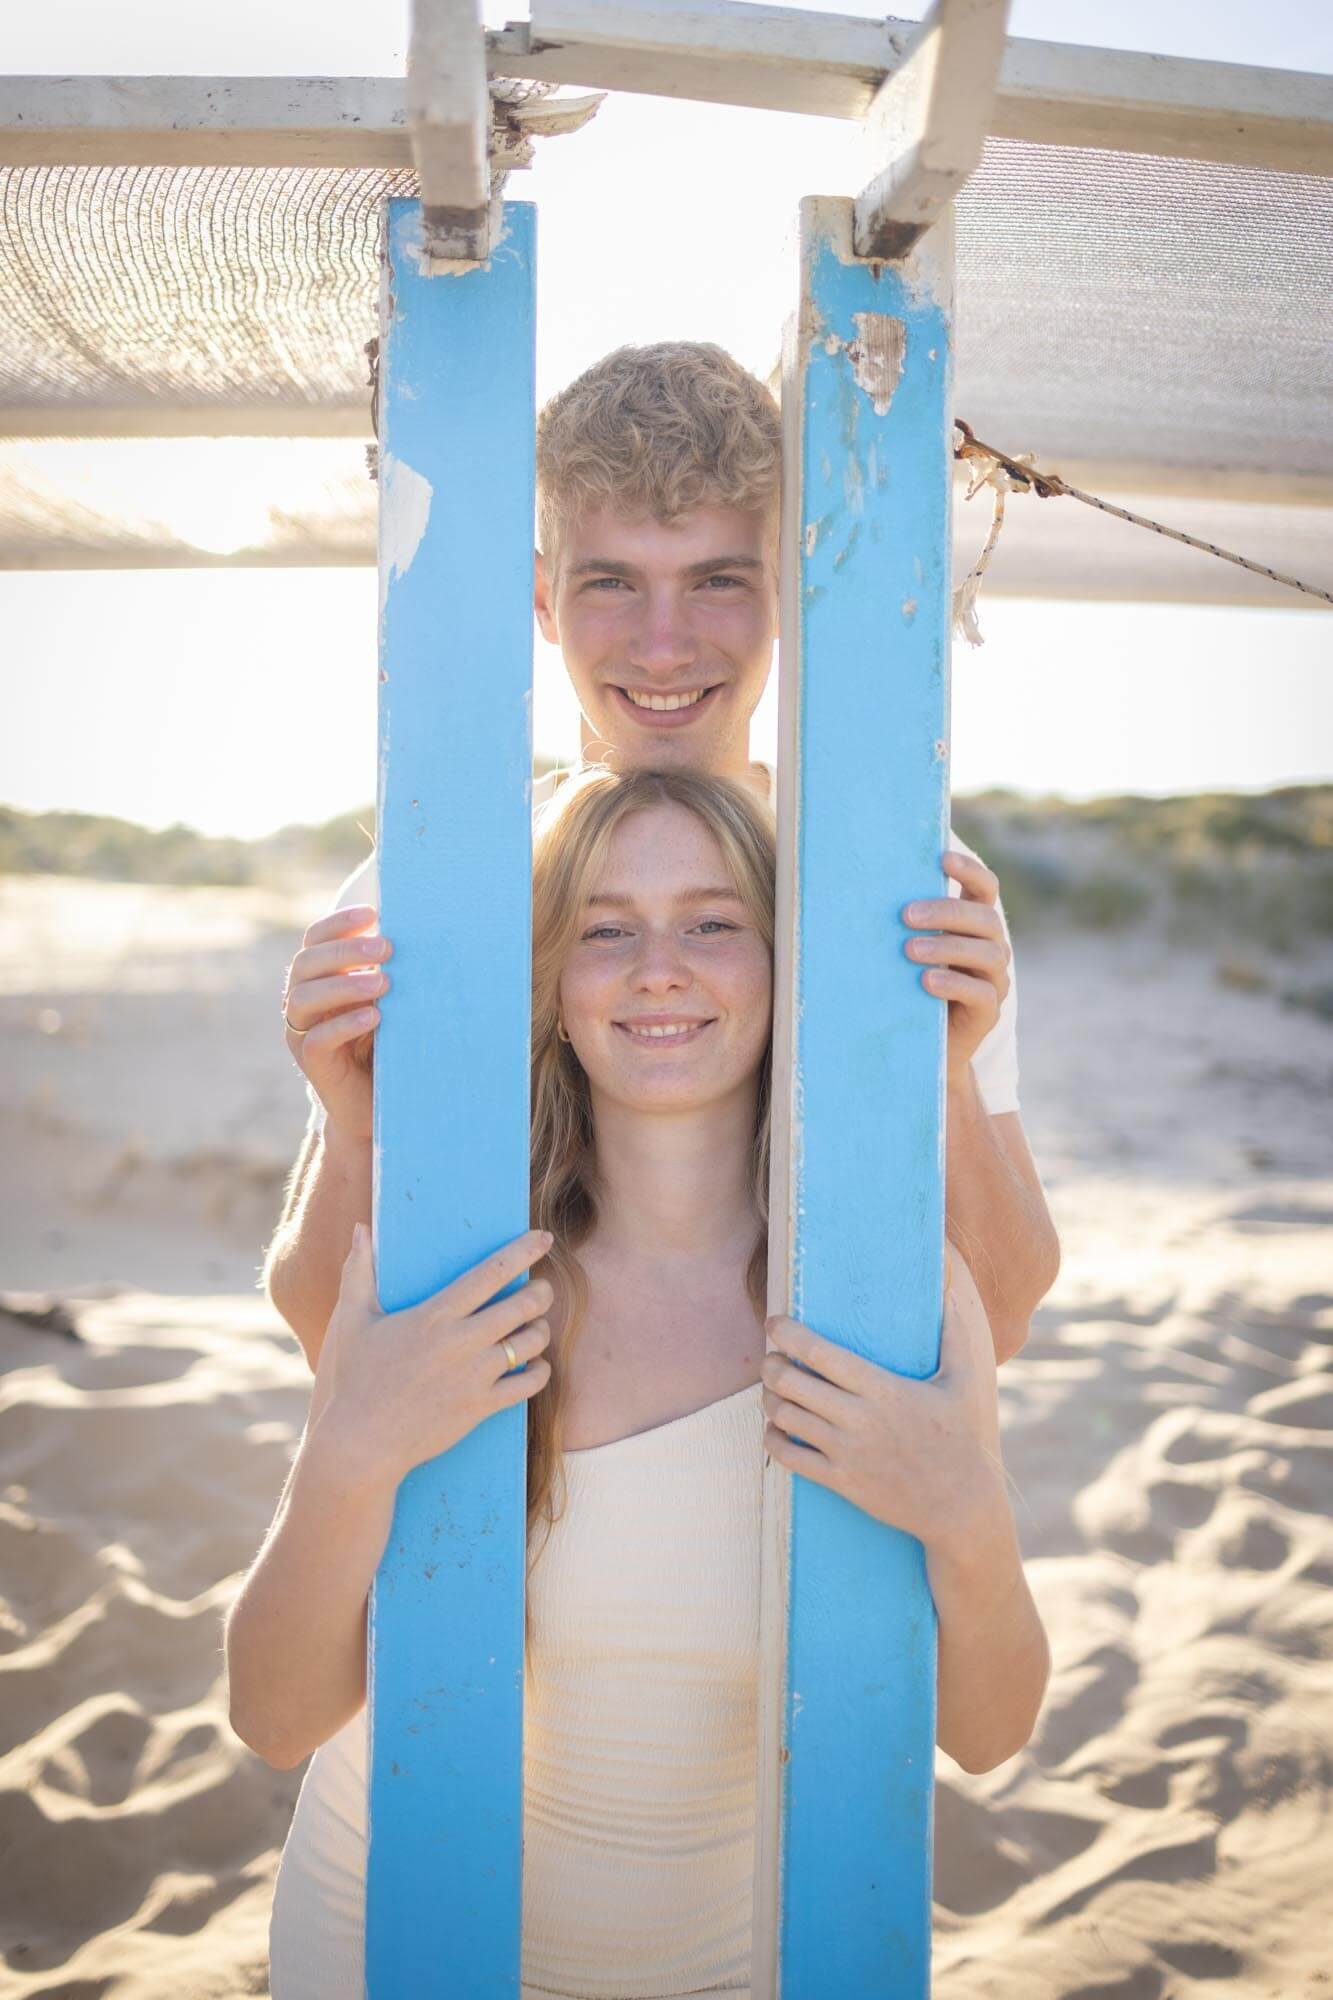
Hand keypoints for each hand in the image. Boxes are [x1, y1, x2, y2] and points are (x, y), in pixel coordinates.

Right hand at [282, 904, 391, 1143]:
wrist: (376, 1104)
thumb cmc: (385, 1043)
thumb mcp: (386, 1002)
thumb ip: (384, 973)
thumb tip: (412, 934)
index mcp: (317, 979)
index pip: (315, 940)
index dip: (338, 923)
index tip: (372, 913)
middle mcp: (302, 1002)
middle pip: (306, 963)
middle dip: (345, 950)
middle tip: (387, 949)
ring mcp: (302, 1033)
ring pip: (304, 999)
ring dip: (345, 985)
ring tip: (384, 983)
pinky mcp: (312, 1064)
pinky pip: (317, 1039)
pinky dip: (345, 1024)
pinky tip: (374, 1017)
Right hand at [311, 1226, 553, 1487]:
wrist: (362, 1443)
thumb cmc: (356, 1380)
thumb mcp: (352, 1321)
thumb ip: (358, 1272)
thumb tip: (360, 1228)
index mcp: (434, 1315)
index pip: (490, 1273)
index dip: (522, 1251)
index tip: (543, 1238)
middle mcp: (461, 1342)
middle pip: (523, 1305)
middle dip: (541, 1291)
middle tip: (542, 1289)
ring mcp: (475, 1376)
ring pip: (532, 1342)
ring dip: (540, 1329)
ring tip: (535, 1325)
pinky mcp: (481, 1407)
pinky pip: (529, 1384)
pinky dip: (539, 1371)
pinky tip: (534, 1365)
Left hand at [761, 1250, 1007, 1567]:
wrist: (963, 1508)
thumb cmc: (968, 1438)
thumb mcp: (970, 1380)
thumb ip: (956, 1329)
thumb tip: (949, 1282)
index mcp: (884, 1390)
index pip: (820, 1354)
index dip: (788, 1333)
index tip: (774, 1321)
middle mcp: (858, 1420)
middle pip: (791, 1383)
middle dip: (771, 1364)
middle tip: (770, 1355)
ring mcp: (846, 1454)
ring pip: (784, 1418)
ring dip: (770, 1398)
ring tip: (773, 1387)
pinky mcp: (841, 1482)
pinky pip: (789, 1459)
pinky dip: (773, 1439)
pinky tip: (775, 1427)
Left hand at [902, 851, 1009, 1086]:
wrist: (918, 1047)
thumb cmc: (905, 987)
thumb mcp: (902, 951)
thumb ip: (900, 925)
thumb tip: (857, 888)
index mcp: (973, 926)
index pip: (984, 888)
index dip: (970, 870)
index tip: (942, 858)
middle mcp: (990, 948)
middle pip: (984, 919)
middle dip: (946, 912)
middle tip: (906, 915)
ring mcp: (993, 981)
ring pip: (987, 954)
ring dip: (947, 947)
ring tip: (910, 950)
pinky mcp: (987, 1013)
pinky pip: (981, 993)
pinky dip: (954, 984)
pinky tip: (926, 981)